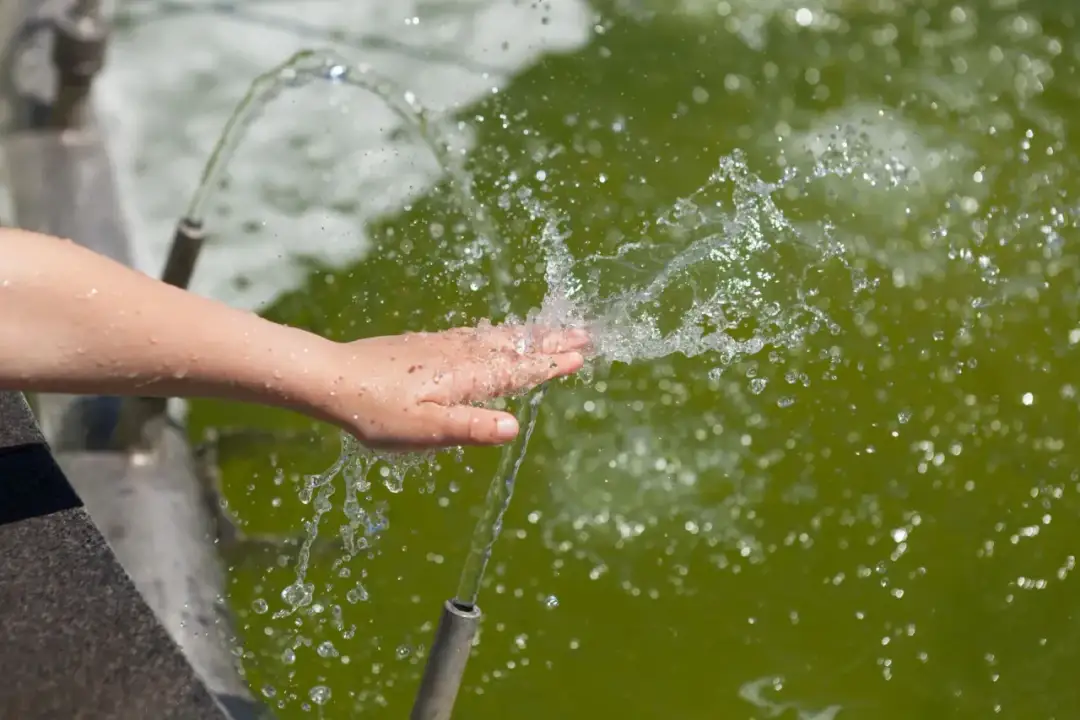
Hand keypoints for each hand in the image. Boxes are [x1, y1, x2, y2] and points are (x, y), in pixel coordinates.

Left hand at [316, 323, 589, 450]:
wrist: (332, 377)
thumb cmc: (376, 411)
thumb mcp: (424, 429)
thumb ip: (470, 426)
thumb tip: (514, 426)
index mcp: (465, 377)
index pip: (517, 370)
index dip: (548, 364)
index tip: (580, 355)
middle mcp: (460, 356)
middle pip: (514, 346)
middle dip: (550, 341)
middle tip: (585, 334)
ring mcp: (443, 347)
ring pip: (497, 337)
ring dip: (530, 334)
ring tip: (555, 330)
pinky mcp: (427, 345)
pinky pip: (477, 334)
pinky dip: (500, 333)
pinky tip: (499, 334)